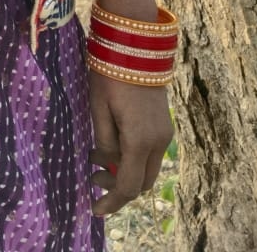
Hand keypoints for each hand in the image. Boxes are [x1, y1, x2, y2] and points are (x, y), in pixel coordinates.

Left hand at [88, 70, 173, 217]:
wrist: (136, 47)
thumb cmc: (110, 74)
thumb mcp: (98, 108)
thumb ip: (104, 142)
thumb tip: (107, 163)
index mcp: (140, 141)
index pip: (128, 186)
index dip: (111, 201)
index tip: (94, 210)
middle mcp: (158, 142)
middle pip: (142, 183)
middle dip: (117, 187)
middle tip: (92, 176)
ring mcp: (165, 134)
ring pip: (147, 168)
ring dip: (125, 171)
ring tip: (96, 156)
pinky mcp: (164, 124)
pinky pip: (150, 153)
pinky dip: (133, 158)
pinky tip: (112, 144)